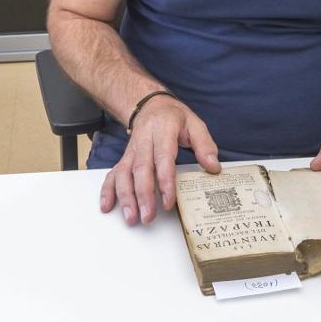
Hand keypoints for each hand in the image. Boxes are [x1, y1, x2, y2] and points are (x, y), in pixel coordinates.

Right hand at [99, 96, 221, 225]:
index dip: (165, 181)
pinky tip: (107, 206)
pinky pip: (113, 173)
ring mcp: (132, 150)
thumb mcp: (195, 124)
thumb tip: (213, 167)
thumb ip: (205, 145)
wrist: (150, 104)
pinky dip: (108, 190)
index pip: (163, 158)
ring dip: (125, 197)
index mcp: (163, 131)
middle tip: (148, 216)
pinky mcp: (125, 157)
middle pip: (140, 169)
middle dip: (143, 195)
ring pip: (124, 173)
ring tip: (131, 217)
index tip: (168, 202)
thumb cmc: (174, 117)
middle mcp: (144, 141)